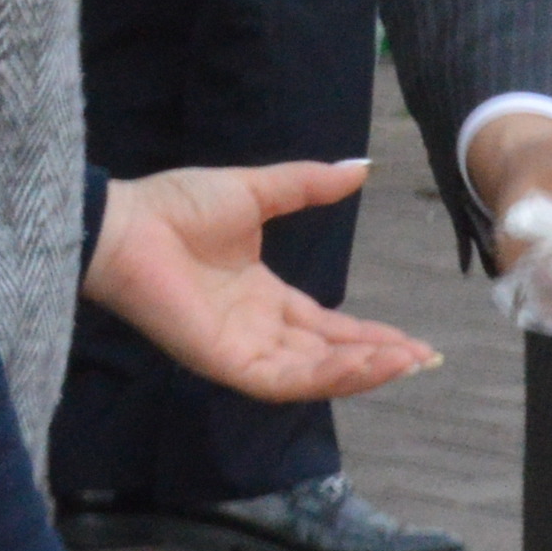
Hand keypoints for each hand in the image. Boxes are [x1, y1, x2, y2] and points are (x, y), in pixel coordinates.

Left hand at [85, 164, 439, 402]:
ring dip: (361, 371)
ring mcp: (241, 350)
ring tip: (406, 361)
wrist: (126, 223)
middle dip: (376, 360)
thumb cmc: (177, 206)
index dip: (368, 335)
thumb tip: (360, 169)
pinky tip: (363, 365)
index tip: (411, 340)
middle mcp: (256, 330)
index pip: (325, 326)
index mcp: (262, 297)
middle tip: (424, 358)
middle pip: (327, 356)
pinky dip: (326, 377)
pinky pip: (284, 381)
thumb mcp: (258, 191)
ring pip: (312, 375)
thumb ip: (307, 186)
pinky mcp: (226, 362)